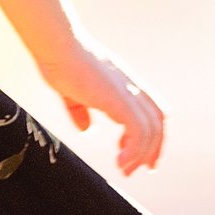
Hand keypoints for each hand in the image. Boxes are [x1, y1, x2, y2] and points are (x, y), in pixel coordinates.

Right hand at [42, 41, 165, 176]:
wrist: (56, 45)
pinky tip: (120, 161)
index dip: (152, 133)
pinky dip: (134, 150)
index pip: (152, 109)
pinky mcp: (119, 100)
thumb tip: (85, 129)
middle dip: (153, 148)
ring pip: (151, 129)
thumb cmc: (59, 61)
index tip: (141, 155)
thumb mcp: (70, 90)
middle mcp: (131, 86)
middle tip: (140, 169)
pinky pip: (138, 131)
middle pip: (158, 121)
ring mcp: (127, 92)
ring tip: (124, 170)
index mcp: (122, 82)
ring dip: (141, 154)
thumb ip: (79, 109)